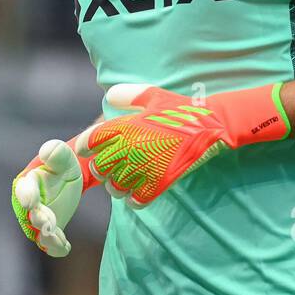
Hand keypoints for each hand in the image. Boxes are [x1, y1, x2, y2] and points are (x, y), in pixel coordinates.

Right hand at [12, 137, 86, 257]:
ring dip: (48, 238)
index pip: (24, 190)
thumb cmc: (62, 164)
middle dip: (38, 221)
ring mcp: (37, 220)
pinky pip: (50, 244)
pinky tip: (66, 247)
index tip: (30, 202)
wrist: (68, 178)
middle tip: (49, 223)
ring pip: (38, 233)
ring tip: (60, 242)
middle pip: (29, 216)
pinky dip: (56, 248)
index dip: (26, 196)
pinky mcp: (49, 231)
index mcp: (27, 183)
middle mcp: (28, 204)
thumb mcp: (63, 156)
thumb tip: (47, 152)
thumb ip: (56, 152)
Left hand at [76, 82, 289, 206]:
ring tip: (123, 181)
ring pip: (115, 187)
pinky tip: (137, 193)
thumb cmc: (180, 110)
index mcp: (125, 126)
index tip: (86, 149)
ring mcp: (144, 168)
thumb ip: (128, 95)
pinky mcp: (159, 183)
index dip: (84, 146)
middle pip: (99, 167)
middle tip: (109, 167)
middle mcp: (130, 148)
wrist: (210, 127)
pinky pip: (135, 200)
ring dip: (116, 186)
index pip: (89, 140)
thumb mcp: (153, 95)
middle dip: (101, 168)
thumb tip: (109, 96)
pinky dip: (133, 199)